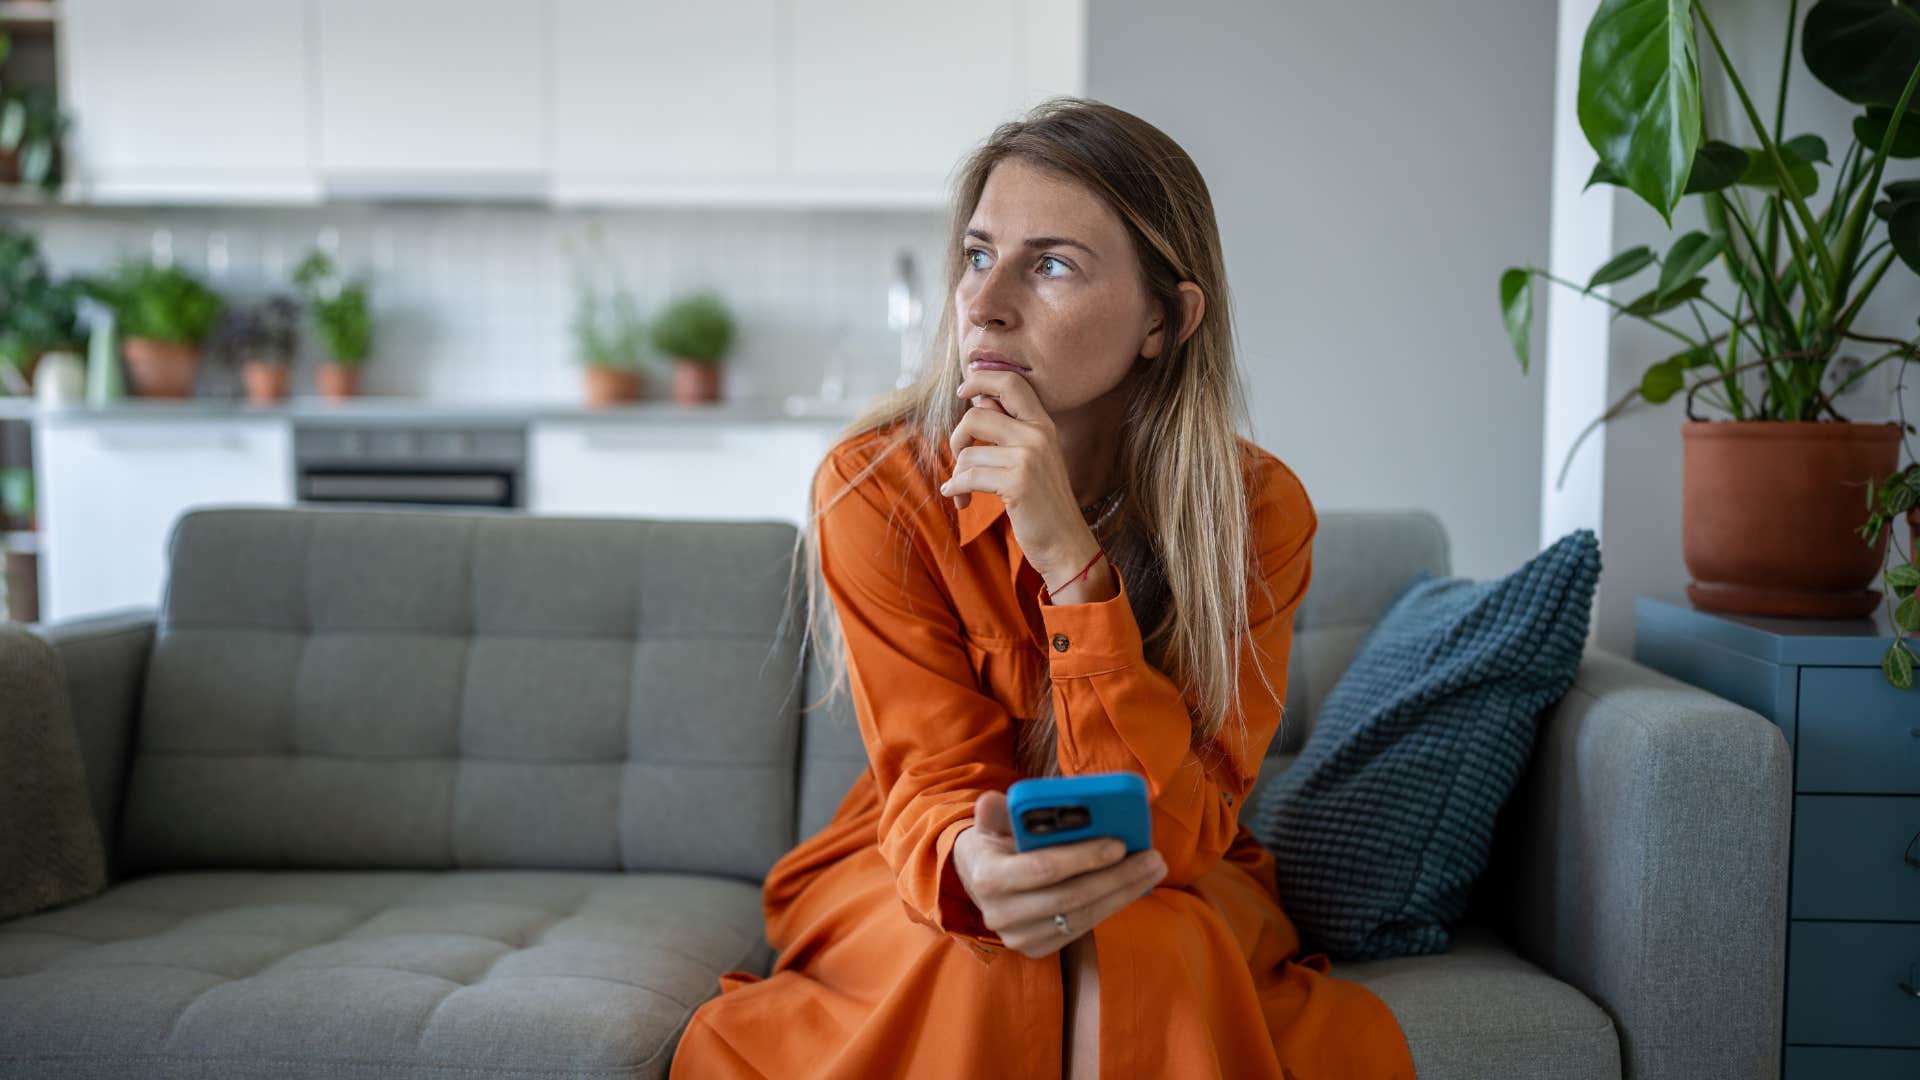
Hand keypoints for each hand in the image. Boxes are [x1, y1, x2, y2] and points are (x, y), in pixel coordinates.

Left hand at [941, 368, 1098, 581]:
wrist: (1066, 543)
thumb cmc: (1043, 503)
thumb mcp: (1034, 458)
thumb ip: (1010, 429)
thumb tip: (978, 401)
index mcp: (1043, 425)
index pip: (1011, 383)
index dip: (982, 379)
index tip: (964, 390)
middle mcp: (1038, 435)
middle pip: (977, 414)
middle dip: (957, 437)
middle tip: (959, 457)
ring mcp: (1029, 458)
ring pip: (968, 452)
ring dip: (957, 475)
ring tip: (962, 492)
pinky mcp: (1017, 483)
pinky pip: (968, 477)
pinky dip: (956, 490)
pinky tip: (958, 500)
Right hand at [951, 790, 1165, 958]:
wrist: (978, 882)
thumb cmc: (994, 843)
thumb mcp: (988, 822)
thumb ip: (995, 811)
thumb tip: (1001, 800)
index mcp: (987, 876)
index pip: (1043, 868)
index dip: (1084, 857)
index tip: (1119, 843)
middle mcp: (1000, 914)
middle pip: (1071, 897)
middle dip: (1117, 876)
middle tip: (1153, 857)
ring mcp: (1019, 937)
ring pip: (1083, 916)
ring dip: (1124, 892)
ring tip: (1153, 869)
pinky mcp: (1037, 948)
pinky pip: (1083, 927)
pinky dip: (1112, 905)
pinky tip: (1135, 885)